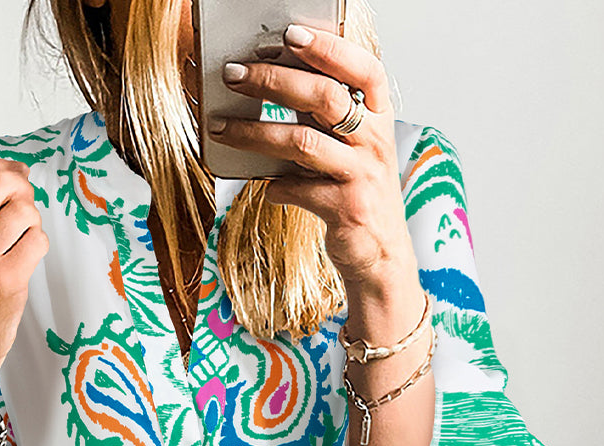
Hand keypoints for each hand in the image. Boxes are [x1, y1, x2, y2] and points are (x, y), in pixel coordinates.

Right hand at [0, 155, 48, 415]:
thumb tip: (8, 173)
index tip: (12, 176)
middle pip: (0, 181)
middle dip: (21, 188)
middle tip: (24, 206)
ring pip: (23, 210)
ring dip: (32, 220)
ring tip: (22, 240)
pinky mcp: (5, 281)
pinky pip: (37, 240)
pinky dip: (38, 245)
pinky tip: (25, 261)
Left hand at [213, 25, 414, 291]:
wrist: (381, 253)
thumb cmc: (357, 190)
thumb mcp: (349, 145)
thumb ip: (321, 116)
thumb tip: (272, 79)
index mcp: (377, 117)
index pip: (363, 69)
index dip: (328, 48)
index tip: (290, 33)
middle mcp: (374, 141)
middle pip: (323, 97)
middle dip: (273, 80)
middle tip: (234, 74)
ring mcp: (362, 175)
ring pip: (302, 143)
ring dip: (255, 132)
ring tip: (222, 127)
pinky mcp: (346, 209)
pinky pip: (299, 190)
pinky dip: (276, 188)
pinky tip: (267, 188)